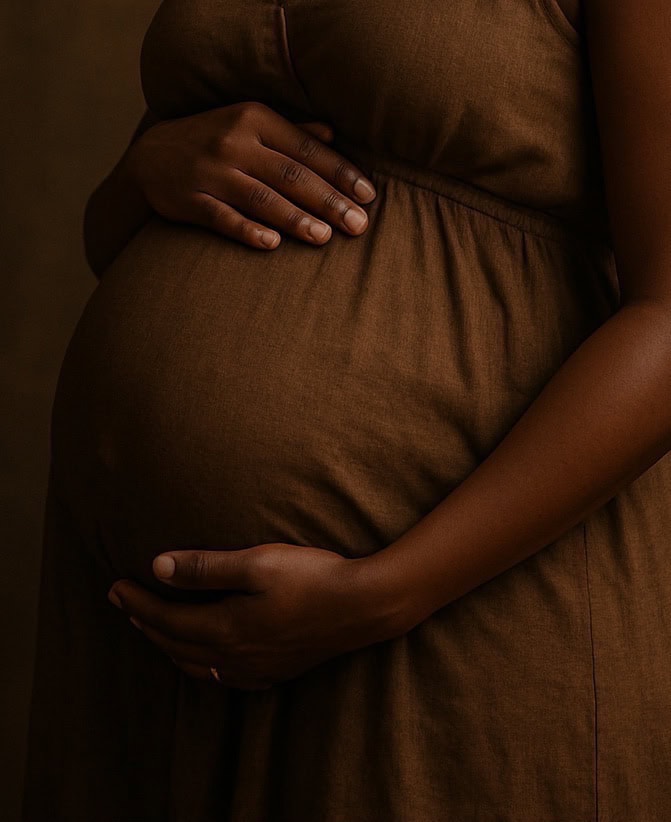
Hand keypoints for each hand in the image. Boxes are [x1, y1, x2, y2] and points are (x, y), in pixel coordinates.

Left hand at [107, 543, 404, 690]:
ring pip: (198, 664)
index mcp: (226, 627)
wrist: (363, 606)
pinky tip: (206, 663)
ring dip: (170, 646)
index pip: (168, 617)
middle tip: (123, 604)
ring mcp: (257, 667)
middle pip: (177, 643)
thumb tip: (158, 567)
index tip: (115, 587)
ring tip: (153, 631)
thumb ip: (206, 568)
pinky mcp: (277, 670)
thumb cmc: (312, 578)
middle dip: (146, 623)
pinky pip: (226, 678)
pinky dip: (203, 668)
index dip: (138, 602)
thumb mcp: (257, 563)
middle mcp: (235, 655)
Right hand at [125, 101, 376, 250]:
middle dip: (329, 201)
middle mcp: (234, 143)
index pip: (308, 149)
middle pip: (291, 175)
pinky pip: (222, 218)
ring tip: (327, 237)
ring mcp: (211, 173)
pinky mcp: (190, 200)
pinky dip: (247, 230)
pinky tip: (272, 244)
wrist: (149, 158)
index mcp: (255, 119)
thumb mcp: (248, 123)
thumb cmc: (213, 140)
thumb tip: (333, 134)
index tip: (368, 195)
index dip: (341, 173)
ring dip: (296, 219)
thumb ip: (291, 131)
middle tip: (359, 225)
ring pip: (261, 198)